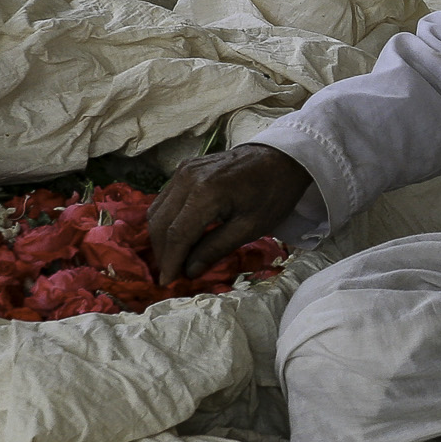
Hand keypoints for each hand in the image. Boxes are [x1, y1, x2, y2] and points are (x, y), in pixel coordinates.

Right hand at [148, 143, 312, 285]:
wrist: (282, 158)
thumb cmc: (272, 193)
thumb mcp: (249, 228)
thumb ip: (215, 249)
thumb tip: (189, 271)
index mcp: (206, 193)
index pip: (177, 234)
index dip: (170, 262)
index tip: (167, 283)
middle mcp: (187, 178)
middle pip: (161, 222)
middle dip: (163, 253)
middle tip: (171, 274)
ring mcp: (184, 170)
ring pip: (158, 210)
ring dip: (161, 237)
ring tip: (173, 259)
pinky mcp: (185, 168)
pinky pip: (166, 198)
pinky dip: (166, 220)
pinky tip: (177, 236)